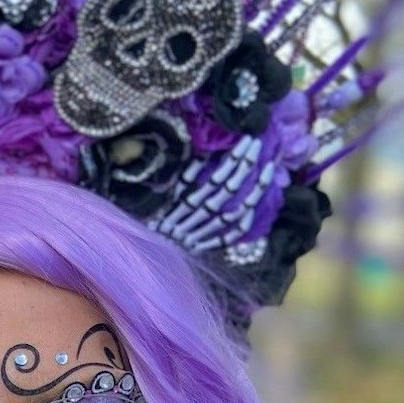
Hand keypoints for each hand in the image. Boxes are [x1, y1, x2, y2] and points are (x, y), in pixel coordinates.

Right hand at [152, 136, 278, 254]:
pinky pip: (223, 240)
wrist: (136, 261)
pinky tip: (252, 210)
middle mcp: (190, 222)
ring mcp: (197, 237)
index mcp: (176, 208)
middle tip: (258, 145)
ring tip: (267, 170)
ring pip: (229, 214)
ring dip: (251, 193)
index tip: (246, 141)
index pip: (212, 181)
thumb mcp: (153, 202)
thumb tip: (200, 159)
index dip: (230, 161)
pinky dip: (238, 227)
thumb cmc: (140, 228)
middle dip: (242, 168)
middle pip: (223, 194)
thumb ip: (176, 184)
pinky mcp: (199, 251)